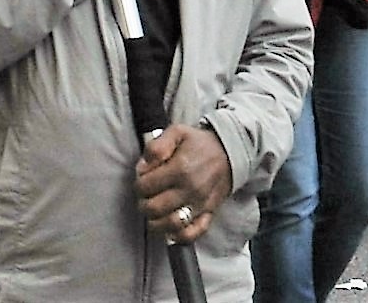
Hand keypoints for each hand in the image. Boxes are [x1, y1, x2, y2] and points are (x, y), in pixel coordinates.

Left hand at [136, 123, 232, 242]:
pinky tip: (169, 228)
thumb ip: (157, 146)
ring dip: (155, 222)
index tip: (142, 179)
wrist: (229, 153)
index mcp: (181, 169)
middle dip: (143, 204)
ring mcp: (200, 205)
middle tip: (145, 196)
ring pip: (169, 225)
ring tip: (154, 212)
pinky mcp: (208, 215)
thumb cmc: (199, 143)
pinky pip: (191, 235)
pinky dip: (177, 236)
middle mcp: (190, 190)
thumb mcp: (177, 132)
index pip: (145, 186)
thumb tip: (144, 165)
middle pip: (154, 208)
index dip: (138, 184)